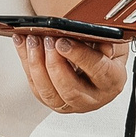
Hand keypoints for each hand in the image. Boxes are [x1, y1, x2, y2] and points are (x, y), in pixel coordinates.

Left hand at [15, 32, 130, 113]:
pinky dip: (26, 63)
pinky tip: (23, 43)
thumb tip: (89, 33)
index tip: (63, 42)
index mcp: (112, 81)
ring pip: (49, 92)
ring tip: (32, 40)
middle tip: (46, 40)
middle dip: (54, 63)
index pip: (98, 71)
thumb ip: (103, 36)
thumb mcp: (111, 38)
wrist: (99, 60)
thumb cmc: (104, 49)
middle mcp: (93, 97)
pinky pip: (36, 87)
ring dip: (36, 64)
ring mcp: (71, 103)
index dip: (80, 56)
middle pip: (70, 89)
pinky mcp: (53, 101)